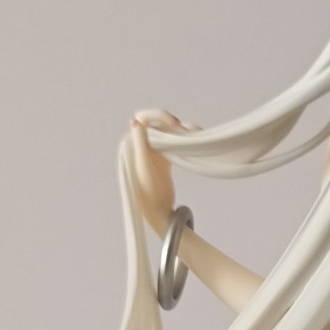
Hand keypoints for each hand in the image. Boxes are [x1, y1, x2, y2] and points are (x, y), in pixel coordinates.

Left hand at [128, 109, 199, 234]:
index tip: (175, 123)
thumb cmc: (148, 193)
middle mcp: (141, 145)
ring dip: (183, 130)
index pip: (144, 118)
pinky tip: (197, 139)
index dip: (159, 116)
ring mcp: (154, 152)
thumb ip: (140, 144)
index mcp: (132, 144)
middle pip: (159, 123)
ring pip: (169, 132)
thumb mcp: (144, 168)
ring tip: (196, 134)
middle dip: (175, 124)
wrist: (157, 212)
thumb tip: (135, 121)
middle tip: (188, 132)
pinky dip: (186, 139)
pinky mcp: (164, 159)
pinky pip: (174, 143)